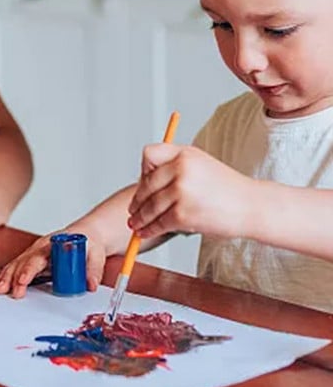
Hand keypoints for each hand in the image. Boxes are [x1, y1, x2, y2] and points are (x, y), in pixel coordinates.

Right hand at [0, 227, 106, 298]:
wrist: (88, 235)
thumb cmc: (89, 243)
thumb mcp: (96, 254)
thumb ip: (93, 270)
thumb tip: (90, 285)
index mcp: (53, 244)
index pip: (38, 257)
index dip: (29, 269)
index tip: (23, 280)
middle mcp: (41, 248)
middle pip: (23, 261)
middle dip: (13, 276)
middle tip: (5, 290)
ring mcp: (36, 253)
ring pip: (18, 264)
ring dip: (8, 276)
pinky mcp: (35, 260)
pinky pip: (19, 266)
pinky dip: (9, 274)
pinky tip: (2, 284)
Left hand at [129, 143, 254, 238]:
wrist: (252, 206)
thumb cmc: (227, 188)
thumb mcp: (200, 164)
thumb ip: (175, 165)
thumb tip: (145, 179)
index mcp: (184, 154)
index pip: (149, 155)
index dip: (144, 170)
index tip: (144, 183)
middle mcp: (181, 169)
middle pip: (146, 185)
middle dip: (137, 201)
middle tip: (132, 210)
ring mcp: (181, 191)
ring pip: (149, 206)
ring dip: (140, 218)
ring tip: (135, 224)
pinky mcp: (183, 214)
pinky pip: (159, 223)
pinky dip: (149, 229)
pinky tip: (146, 232)